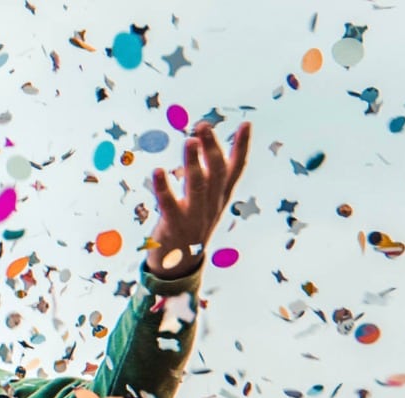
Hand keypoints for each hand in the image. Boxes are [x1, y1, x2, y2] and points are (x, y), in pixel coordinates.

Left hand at [146, 121, 251, 277]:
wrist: (179, 267)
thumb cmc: (189, 227)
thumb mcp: (205, 203)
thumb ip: (206, 179)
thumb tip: (200, 149)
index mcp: (220, 198)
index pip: (236, 169)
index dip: (242, 147)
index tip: (246, 123)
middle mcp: (212, 205)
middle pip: (217, 172)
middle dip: (212, 147)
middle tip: (203, 125)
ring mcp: (194, 216)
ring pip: (199, 186)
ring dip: (194, 162)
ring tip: (189, 140)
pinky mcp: (174, 226)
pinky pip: (169, 204)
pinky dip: (163, 187)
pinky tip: (157, 171)